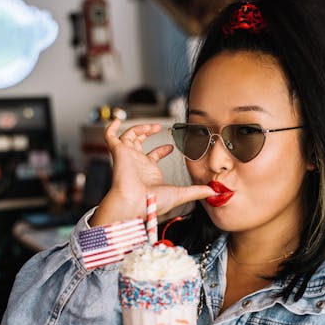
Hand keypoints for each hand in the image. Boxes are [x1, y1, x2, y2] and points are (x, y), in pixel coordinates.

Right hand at [90, 119, 214, 226]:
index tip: (171, 146)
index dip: (162, 150)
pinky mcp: (118, 152)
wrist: (136, 203)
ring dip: (139, 128)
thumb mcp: (181, 194)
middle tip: (158, 127)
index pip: (153, 157)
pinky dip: (112, 128)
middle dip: (148, 133)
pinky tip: (118, 121)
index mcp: (148, 172)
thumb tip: (214, 191)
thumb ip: (197, 191)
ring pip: (128, 137)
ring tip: (152, 126)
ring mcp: (127, 157)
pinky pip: (110, 137)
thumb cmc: (153, 203)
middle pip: (139, 143)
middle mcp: (137, 164)